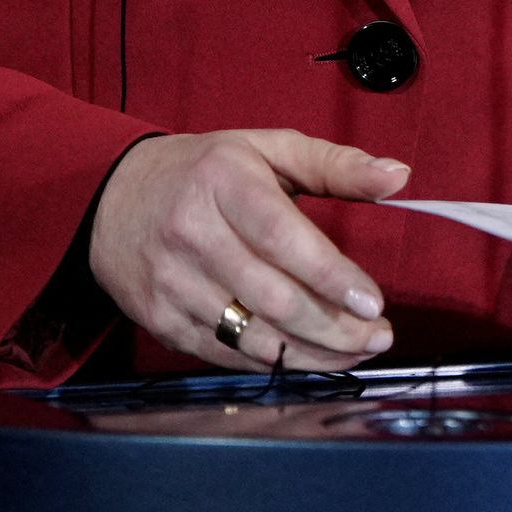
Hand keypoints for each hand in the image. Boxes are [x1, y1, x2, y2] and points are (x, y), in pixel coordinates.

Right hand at [88, 129, 406, 370]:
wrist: (112, 198)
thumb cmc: (207, 171)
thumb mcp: (268, 148)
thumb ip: (335, 164)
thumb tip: (398, 177)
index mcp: (223, 183)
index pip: (283, 238)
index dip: (331, 276)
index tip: (374, 304)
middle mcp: (192, 234)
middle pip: (272, 297)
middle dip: (334, 328)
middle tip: (379, 337)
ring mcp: (171, 283)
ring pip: (250, 335)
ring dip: (311, 354)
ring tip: (355, 353)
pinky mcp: (159, 319)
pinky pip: (223, 354)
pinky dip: (271, 362)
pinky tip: (307, 359)